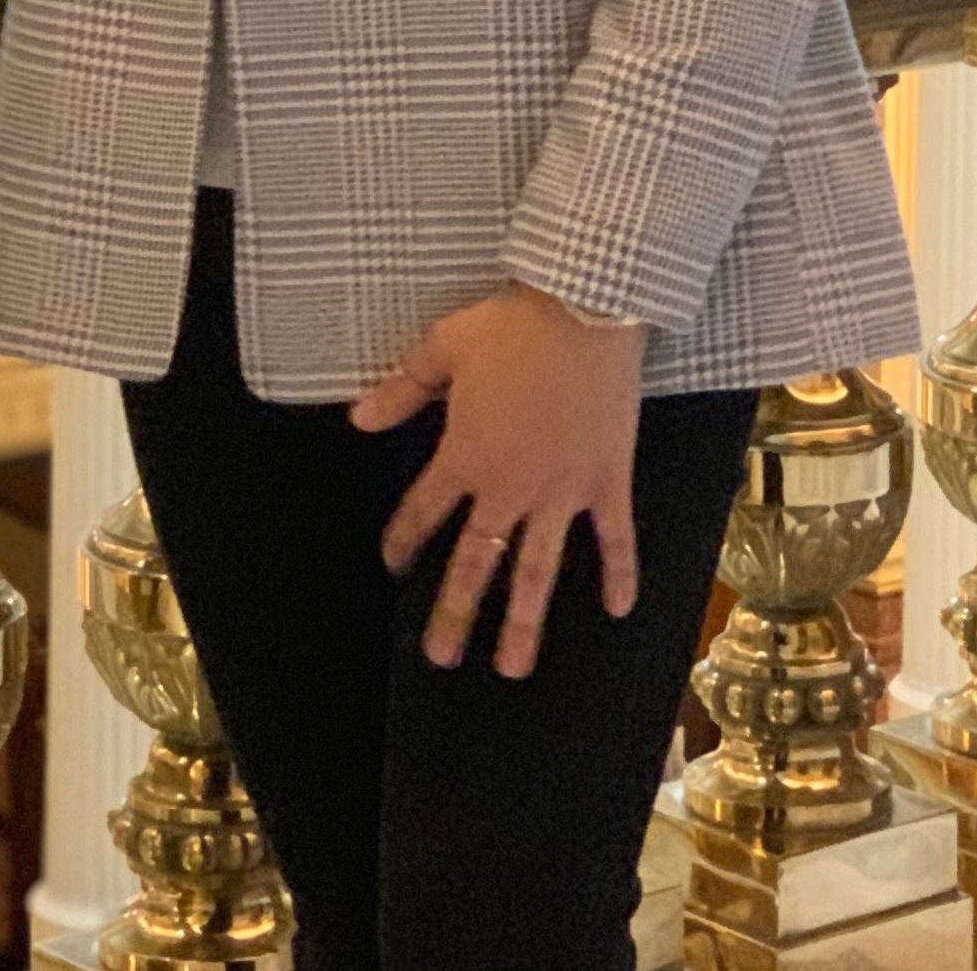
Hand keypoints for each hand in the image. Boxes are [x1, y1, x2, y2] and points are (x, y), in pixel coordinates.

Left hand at [349, 283, 644, 678]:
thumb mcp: (443, 347)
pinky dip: (620, 573)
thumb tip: (357, 420)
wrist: (586, 308)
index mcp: (466, 456)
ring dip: (526, 622)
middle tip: (440, 657)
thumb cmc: (512, 325)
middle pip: (478, 560)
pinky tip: (618, 610)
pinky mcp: (608, 479)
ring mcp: (563, 490)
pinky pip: (616, 537)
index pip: (424, 510)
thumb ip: (401, 389)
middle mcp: (511, 486)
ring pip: (539, 569)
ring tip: (513, 668)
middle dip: (456, 612)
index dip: (403, 539)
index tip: (392, 563)